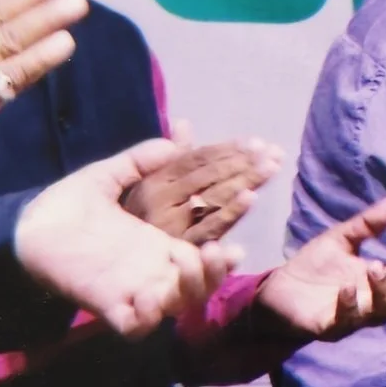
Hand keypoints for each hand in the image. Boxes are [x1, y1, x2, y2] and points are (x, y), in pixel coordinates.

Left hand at [14, 138, 237, 336]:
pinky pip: (135, 326)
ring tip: (182, 260)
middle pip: (200, 288)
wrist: (23, 226)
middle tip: (215, 250)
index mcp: (158, 246)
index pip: (204, 259)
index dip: (224, 257)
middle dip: (215, 273)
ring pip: (176, 307)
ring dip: (189, 289)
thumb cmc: (65, 205)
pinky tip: (145, 295)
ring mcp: (132, 290)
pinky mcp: (106, 305)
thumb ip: (138, 161)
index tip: (235, 246)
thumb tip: (171, 138)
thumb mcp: (107, 176)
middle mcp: (152, 272)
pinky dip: (146, 317)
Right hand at [121, 124, 280, 242]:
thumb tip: (184, 123)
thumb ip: (170, 158)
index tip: (256, 142)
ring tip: (272, 167)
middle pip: (209, 176)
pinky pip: (209, 227)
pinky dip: (231, 211)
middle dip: (243, 162)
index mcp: (153, 181)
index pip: (196, 160)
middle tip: (274, 153)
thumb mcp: (148, 188)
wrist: (112, 262)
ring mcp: (171, 224)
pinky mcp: (182, 248)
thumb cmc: (134, 223)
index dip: (227, 149)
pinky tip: (251, 197)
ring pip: (214, 197)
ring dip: (245, 180)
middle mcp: (161, 199)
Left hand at [257, 198, 385, 339]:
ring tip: (373, 265)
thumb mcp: (342, 240)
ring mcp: (354, 319)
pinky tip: (346, 287)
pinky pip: (347, 322)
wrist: (275, 291)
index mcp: (381, 284)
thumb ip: (368, 225)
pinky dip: (350, 305)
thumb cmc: (313, 268)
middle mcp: (374, 304)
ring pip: (382, 313)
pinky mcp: (329, 328)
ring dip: (383, 291)